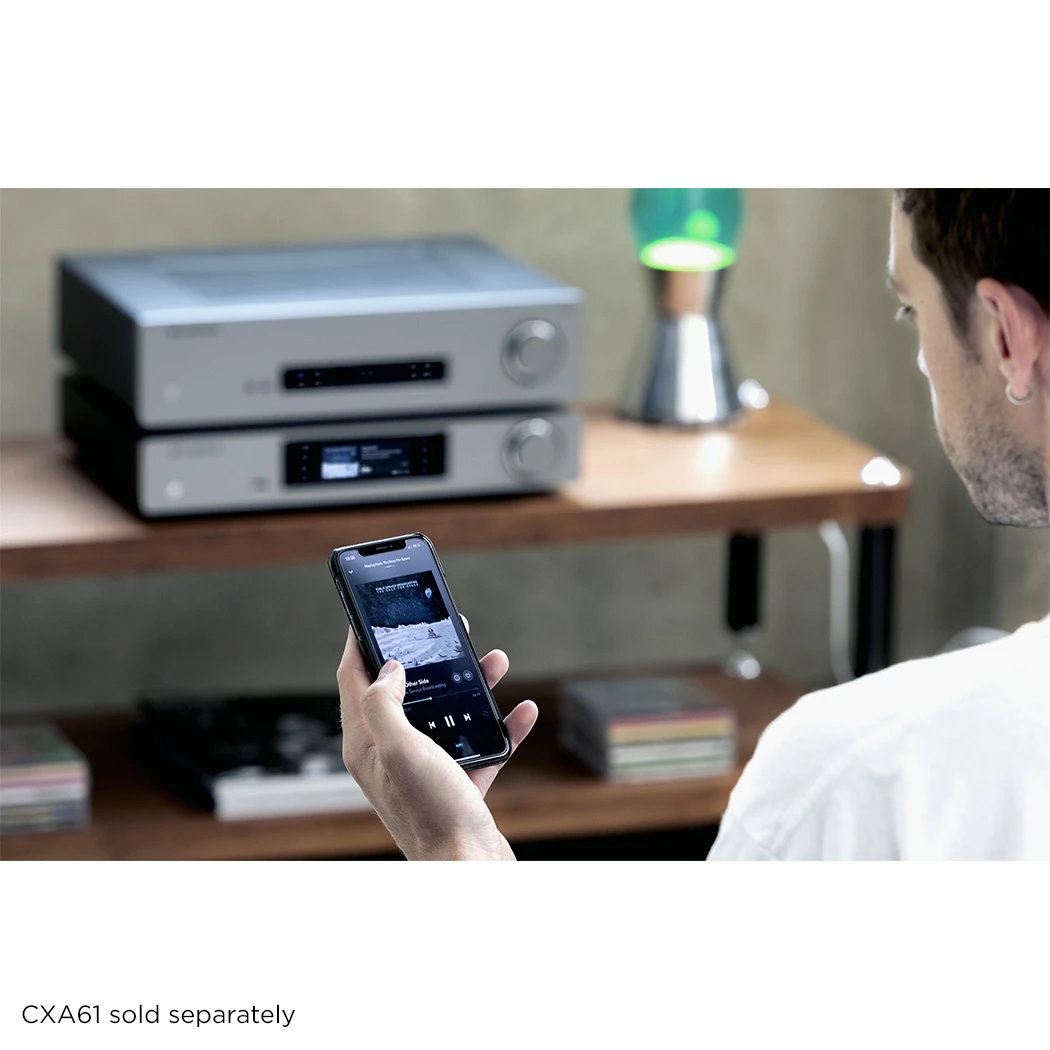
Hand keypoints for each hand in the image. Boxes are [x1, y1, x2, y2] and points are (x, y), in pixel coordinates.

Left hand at [337, 619, 537, 859]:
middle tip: (445, 628)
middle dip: (425, 655)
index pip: (353, 679)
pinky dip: (500, 727)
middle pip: (404, 691)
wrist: (469, 869)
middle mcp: (391, 754)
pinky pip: (479, 746)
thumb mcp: (399, 748)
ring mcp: (425, 770)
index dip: (361, 642)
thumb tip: (390, 669)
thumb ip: (384, 703)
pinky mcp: (458, 785)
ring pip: (446, 714)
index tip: (370, 612)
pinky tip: (522, 711)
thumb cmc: (431, 814)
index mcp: (367, 743)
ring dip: (470, 686)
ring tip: (494, 660)